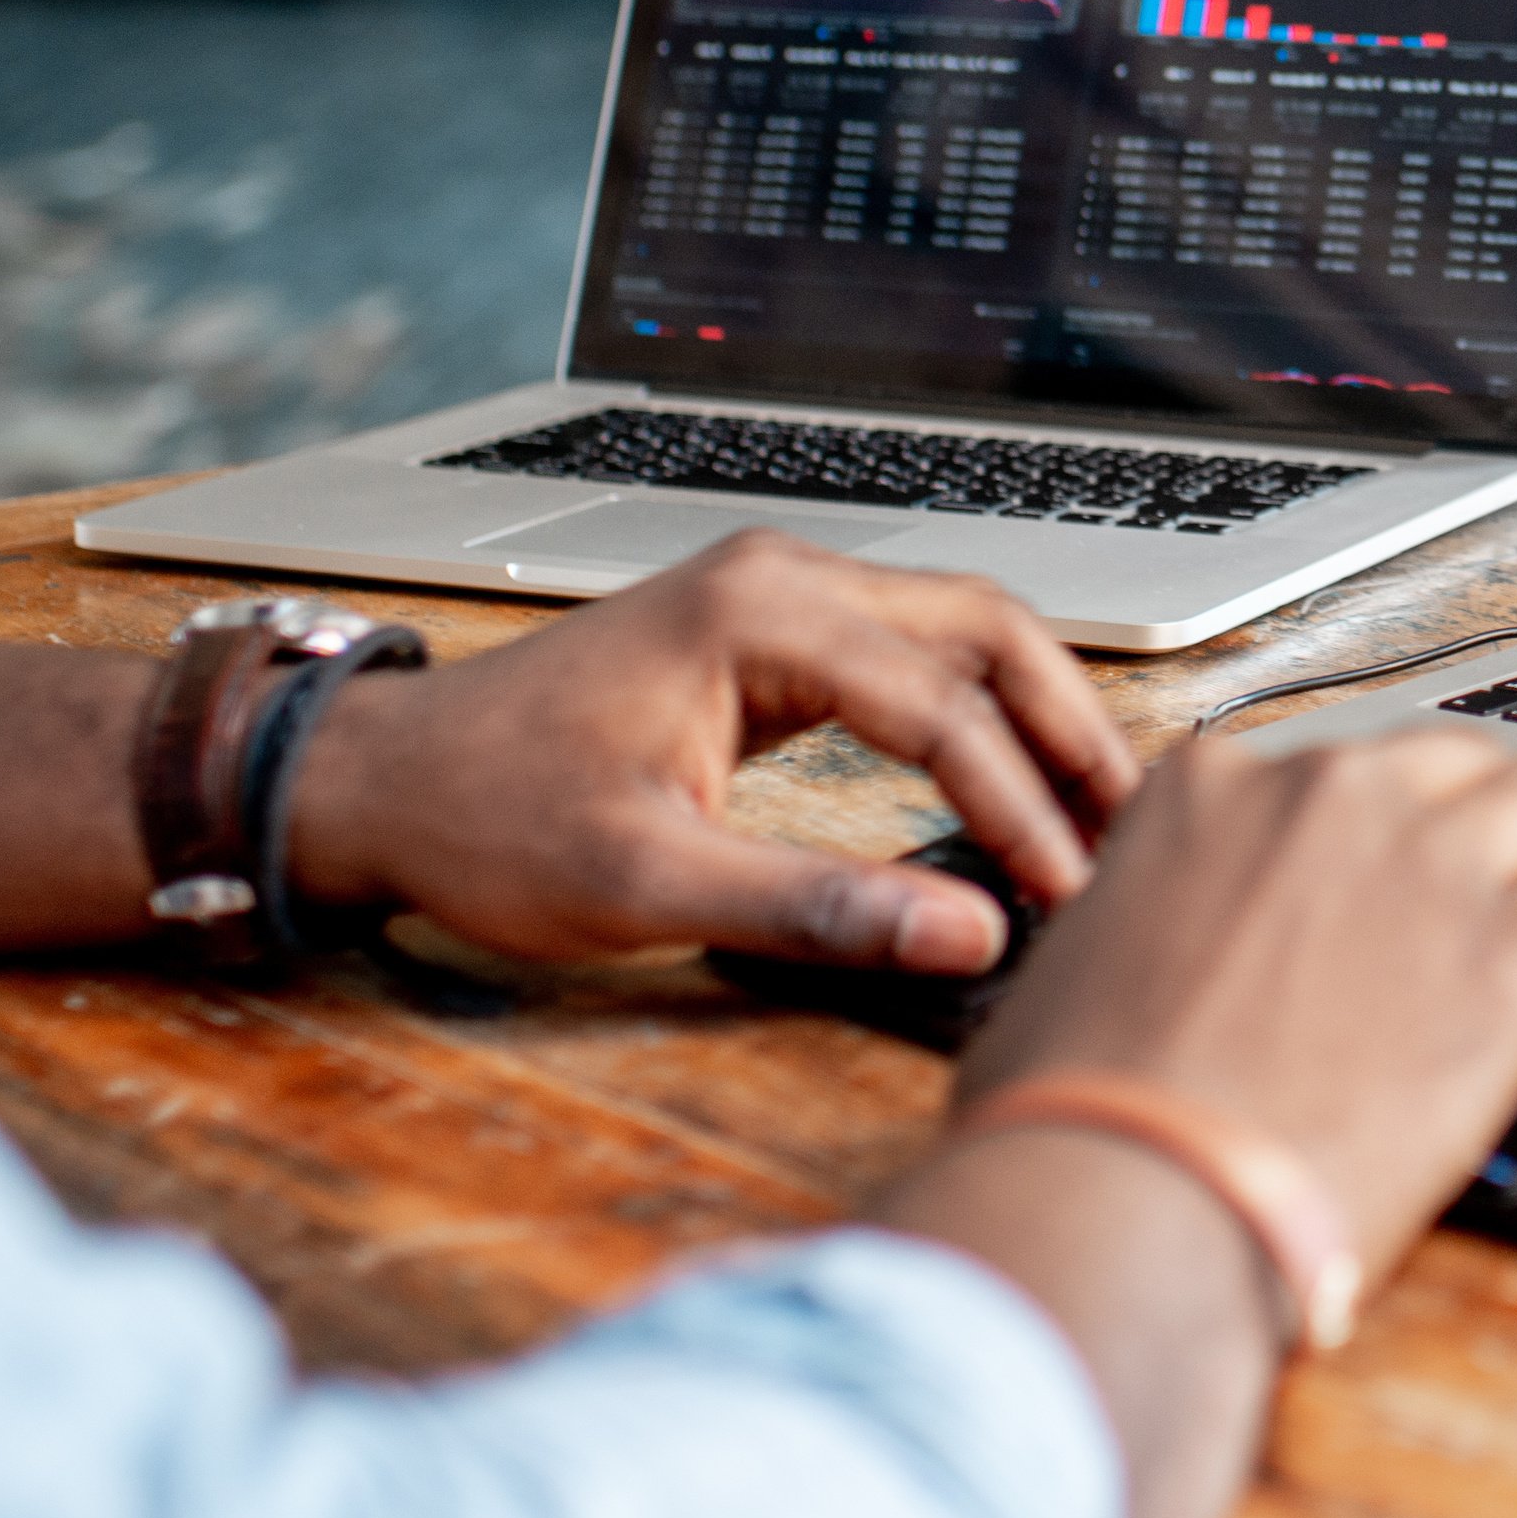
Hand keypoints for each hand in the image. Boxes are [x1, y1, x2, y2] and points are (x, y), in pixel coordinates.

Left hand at [282, 531, 1138, 972]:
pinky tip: (1007, 787)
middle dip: (1070, 731)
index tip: (1065, 898)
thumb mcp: (649, 883)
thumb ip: (815, 907)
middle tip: (1130, 834)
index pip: (942, 705)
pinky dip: (976, 717)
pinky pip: (909, 658)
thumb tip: (965, 939)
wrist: (387, 782)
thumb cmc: (490, 822)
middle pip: (986, 630)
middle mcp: (782, 578)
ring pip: (959, 635)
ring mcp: (777, 598)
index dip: (1020, 808)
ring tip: (1094, 817)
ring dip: (1034, 718)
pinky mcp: (769, 636)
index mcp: (759, 613)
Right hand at [903, 722, 1516, 1271]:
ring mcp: (1424, 857)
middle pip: (1448, 766)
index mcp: (1209, 788)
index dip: (1359, 856)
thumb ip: (1157, 929)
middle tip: (1457, 941)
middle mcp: (1325, 792)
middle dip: (1463, 840)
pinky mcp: (1506, 948)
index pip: (1329, 777)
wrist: (1124, 1195)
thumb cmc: (1072, 1122)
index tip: (1360, 926)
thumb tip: (1181, 975)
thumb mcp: (1083, 970)